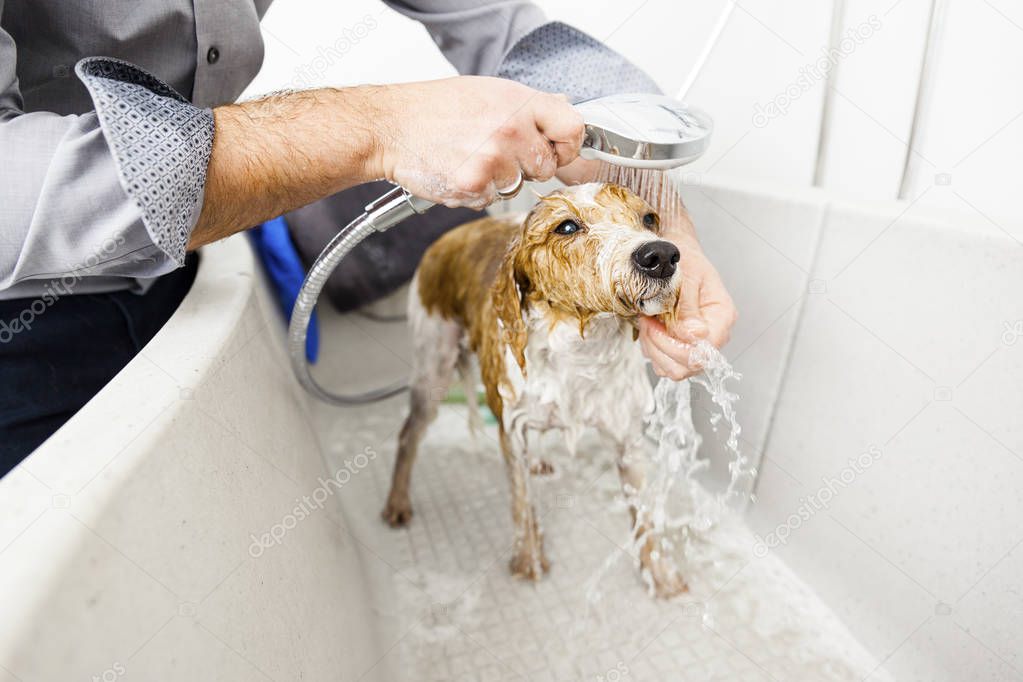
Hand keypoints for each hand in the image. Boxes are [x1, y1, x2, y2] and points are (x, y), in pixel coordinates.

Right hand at [374, 76, 584, 208]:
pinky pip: (491, 199)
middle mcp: (510, 130)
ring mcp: (493, 160)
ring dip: (499, 180)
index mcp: (519, 102)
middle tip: (496, 151)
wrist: (392, 126)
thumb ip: (529, 105)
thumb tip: (565, 112)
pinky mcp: (475, 186)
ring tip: (470, 156)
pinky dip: (476, 191)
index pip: (573, 129)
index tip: (557, 150)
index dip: (567, 145)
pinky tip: (458, 169)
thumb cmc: (437, 108)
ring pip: (518, 186)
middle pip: (547, 166)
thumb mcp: (489, 91)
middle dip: (527, 165)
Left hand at [638, 218, 736, 379]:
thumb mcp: (687, 275)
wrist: (676, 256)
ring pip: (675, 369)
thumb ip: (689, 306)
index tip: (656, 325)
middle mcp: (714, 334)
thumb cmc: (684, 260)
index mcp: (722, 316)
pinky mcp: (681, 346)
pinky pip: (665, 363)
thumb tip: (694, 335)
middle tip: (647, 322)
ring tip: (647, 323)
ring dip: (654, 349)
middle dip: (661, 348)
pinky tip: (649, 329)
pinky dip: (652, 350)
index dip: (677, 346)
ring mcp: (698, 343)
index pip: (706, 350)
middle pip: (690, 366)